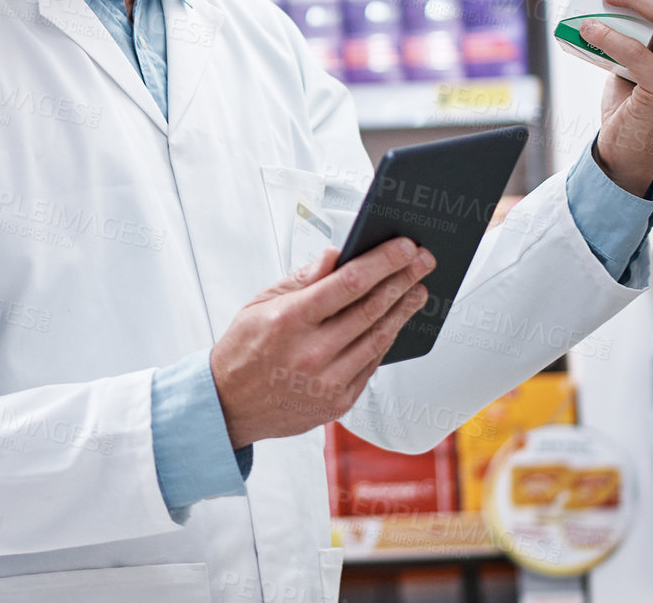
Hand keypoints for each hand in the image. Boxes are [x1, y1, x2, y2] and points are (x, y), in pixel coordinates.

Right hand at [209, 240, 433, 448]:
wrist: (229, 406)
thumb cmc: (243, 349)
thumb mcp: (260, 303)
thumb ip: (302, 279)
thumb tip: (336, 255)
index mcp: (290, 320)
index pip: (349, 283)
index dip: (383, 261)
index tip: (405, 247)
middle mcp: (311, 352)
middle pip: (372, 309)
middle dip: (403, 280)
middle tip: (423, 262)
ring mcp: (327, 381)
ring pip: (379, 339)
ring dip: (403, 311)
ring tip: (418, 291)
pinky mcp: (338, 403)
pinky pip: (371, 365)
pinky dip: (385, 340)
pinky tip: (394, 323)